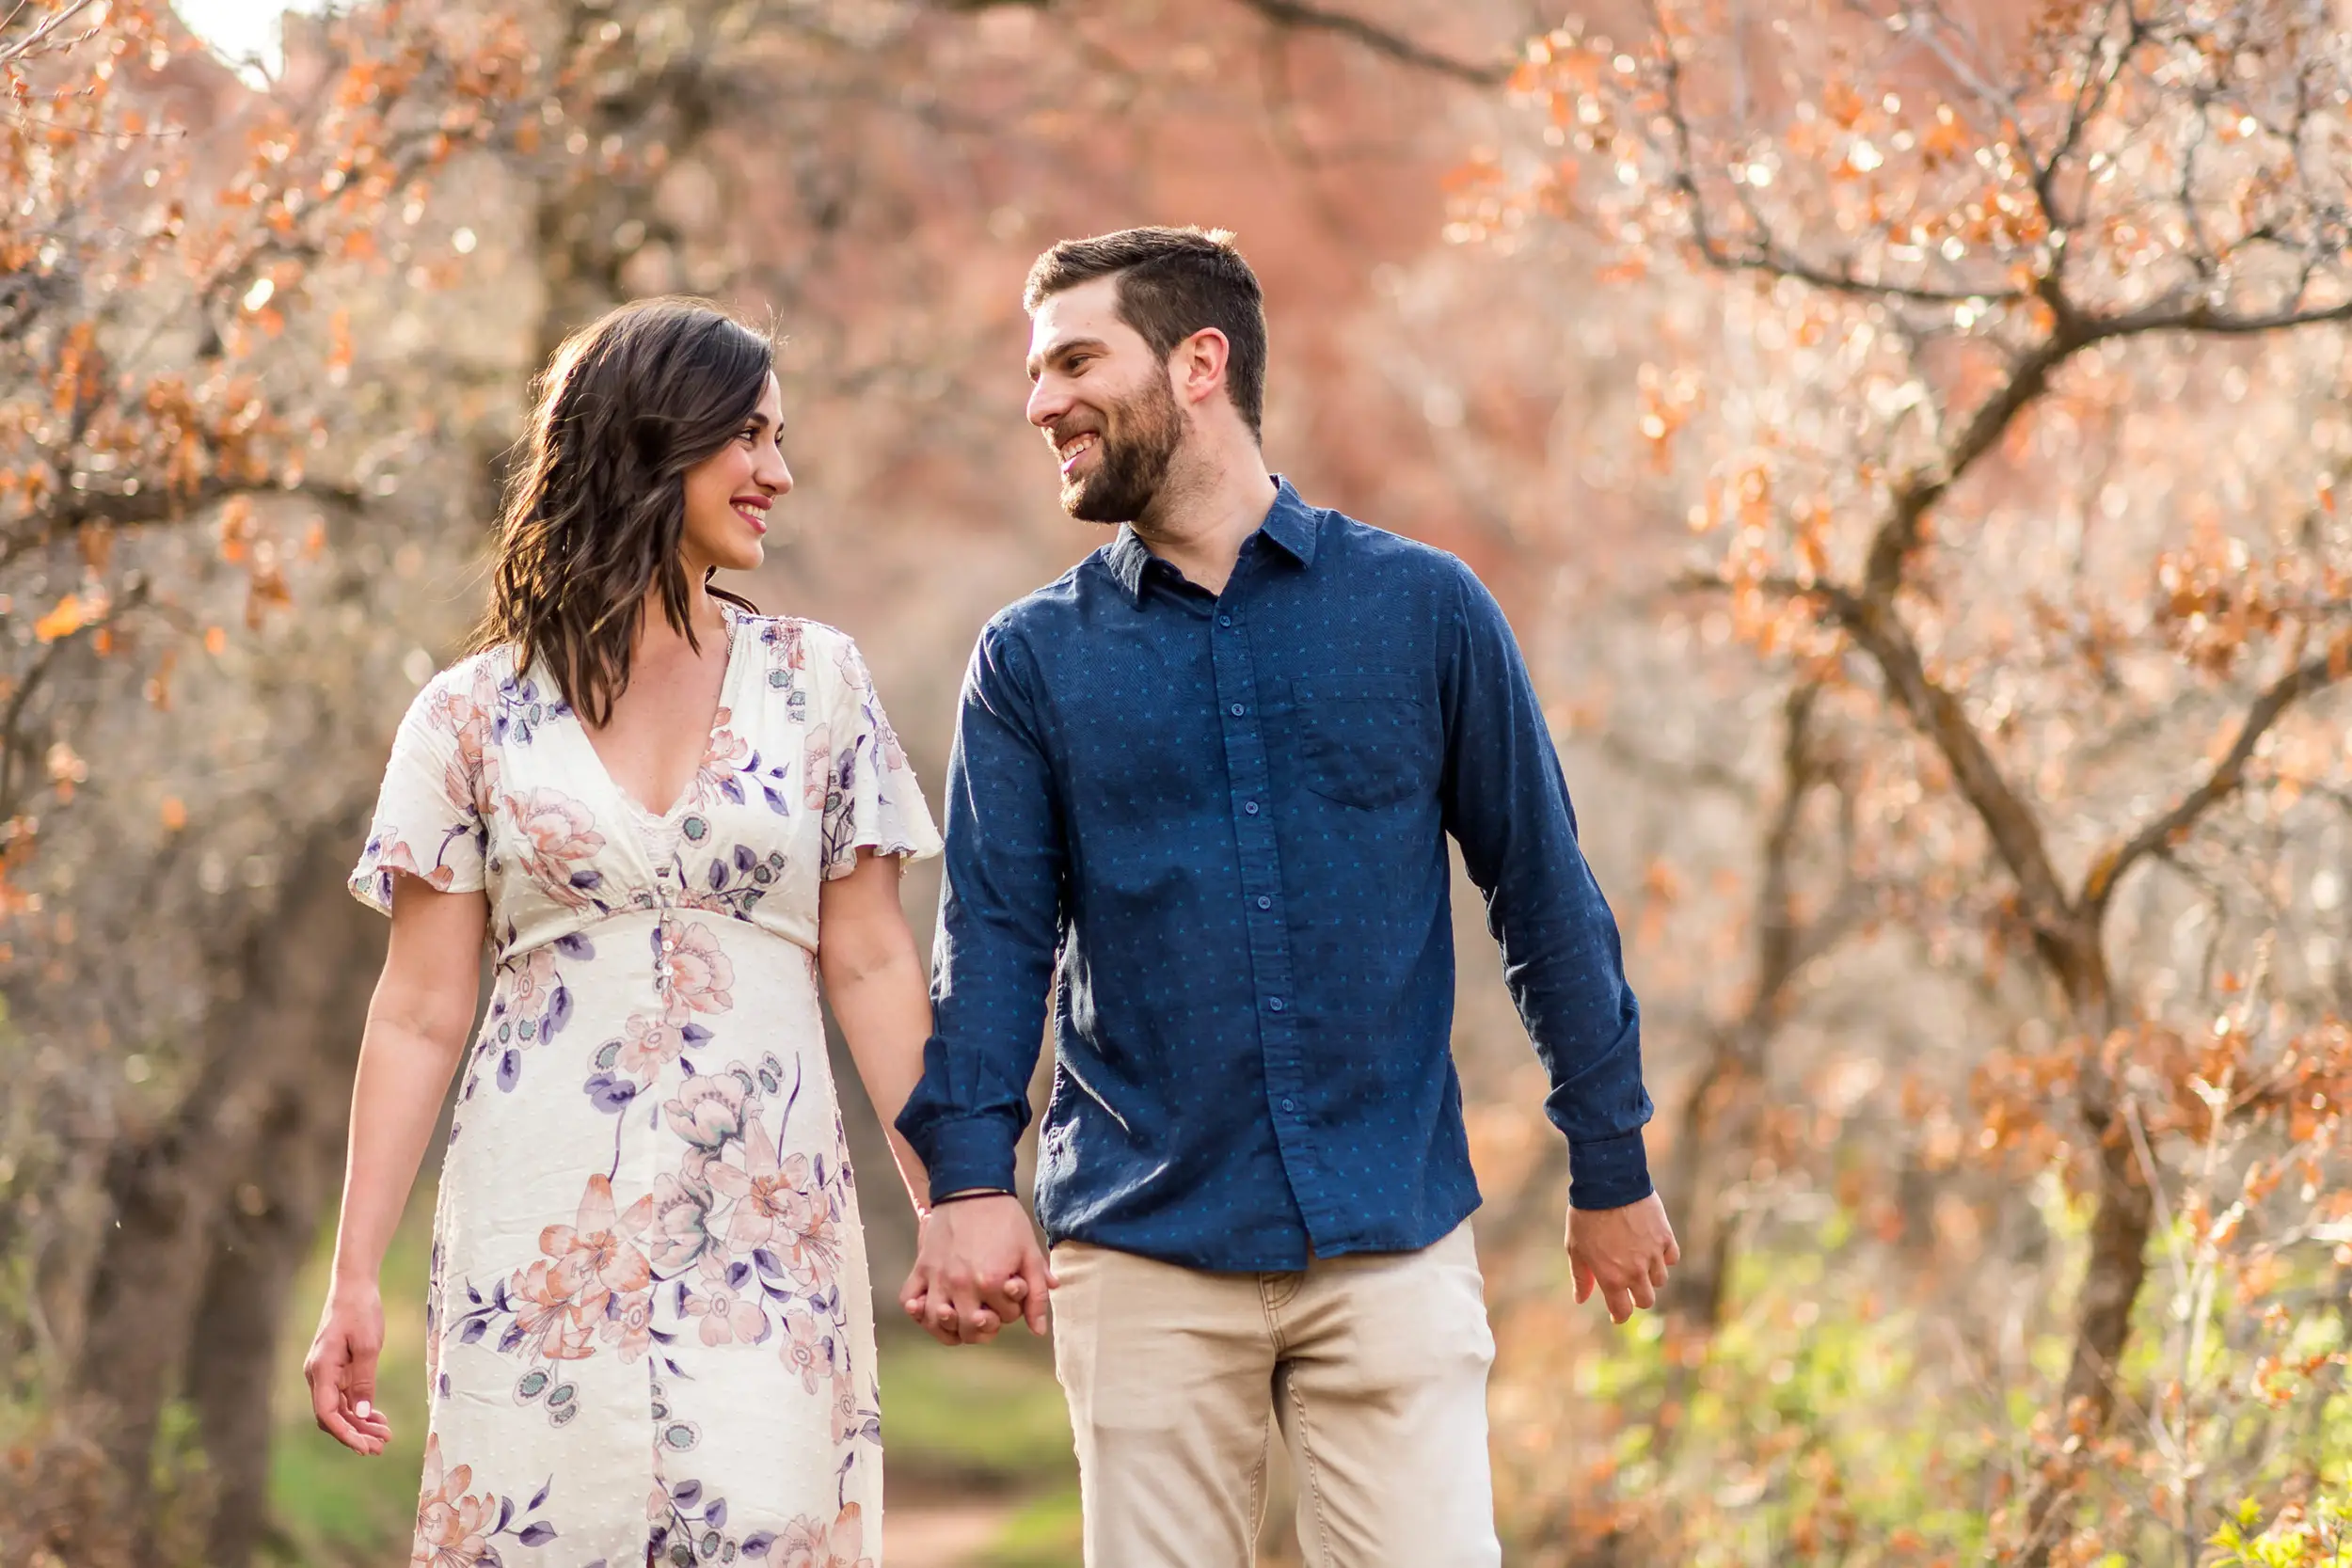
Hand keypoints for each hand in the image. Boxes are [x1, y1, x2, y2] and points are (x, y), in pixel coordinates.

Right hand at [304, 1276, 393, 1454]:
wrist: (354, 1287)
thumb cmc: (360, 1311)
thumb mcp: (368, 1346)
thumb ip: (364, 1381)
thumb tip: (361, 1415)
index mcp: (321, 1370)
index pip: (327, 1413)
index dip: (345, 1433)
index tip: (364, 1447)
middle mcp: (318, 1375)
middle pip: (332, 1416)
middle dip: (355, 1434)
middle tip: (381, 1447)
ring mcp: (325, 1374)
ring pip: (339, 1409)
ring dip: (360, 1424)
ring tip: (385, 1436)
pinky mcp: (335, 1371)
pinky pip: (345, 1397)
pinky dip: (360, 1410)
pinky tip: (378, 1419)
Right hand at [900, 1194, 1054, 1345]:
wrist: (973, 1189)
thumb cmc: (1005, 1221)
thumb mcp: (1030, 1254)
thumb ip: (1036, 1294)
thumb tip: (1038, 1331)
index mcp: (991, 1281)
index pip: (1006, 1318)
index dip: (1013, 1308)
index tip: (1011, 1290)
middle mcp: (961, 1284)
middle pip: (970, 1329)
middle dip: (985, 1325)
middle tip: (988, 1313)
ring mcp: (937, 1277)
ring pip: (936, 1323)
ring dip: (950, 1328)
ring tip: (960, 1320)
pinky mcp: (921, 1268)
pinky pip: (909, 1301)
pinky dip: (917, 1312)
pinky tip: (931, 1309)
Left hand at [1566, 1192, 1678, 1324]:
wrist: (1608, 1183)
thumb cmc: (1586, 1215)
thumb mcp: (1576, 1248)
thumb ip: (1581, 1277)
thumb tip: (1581, 1299)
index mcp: (1612, 1277)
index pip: (1623, 1311)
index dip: (1620, 1315)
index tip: (1617, 1313)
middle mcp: (1635, 1271)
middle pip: (1646, 1300)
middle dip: (1637, 1296)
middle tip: (1629, 1285)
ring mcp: (1653, 1255)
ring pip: (1660, 1280)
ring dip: (1651, 1276)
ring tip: (1638, 1260)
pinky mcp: (1666, 1237)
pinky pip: (1671, 1258)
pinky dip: (1664, 1257)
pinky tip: (1652, 1247)